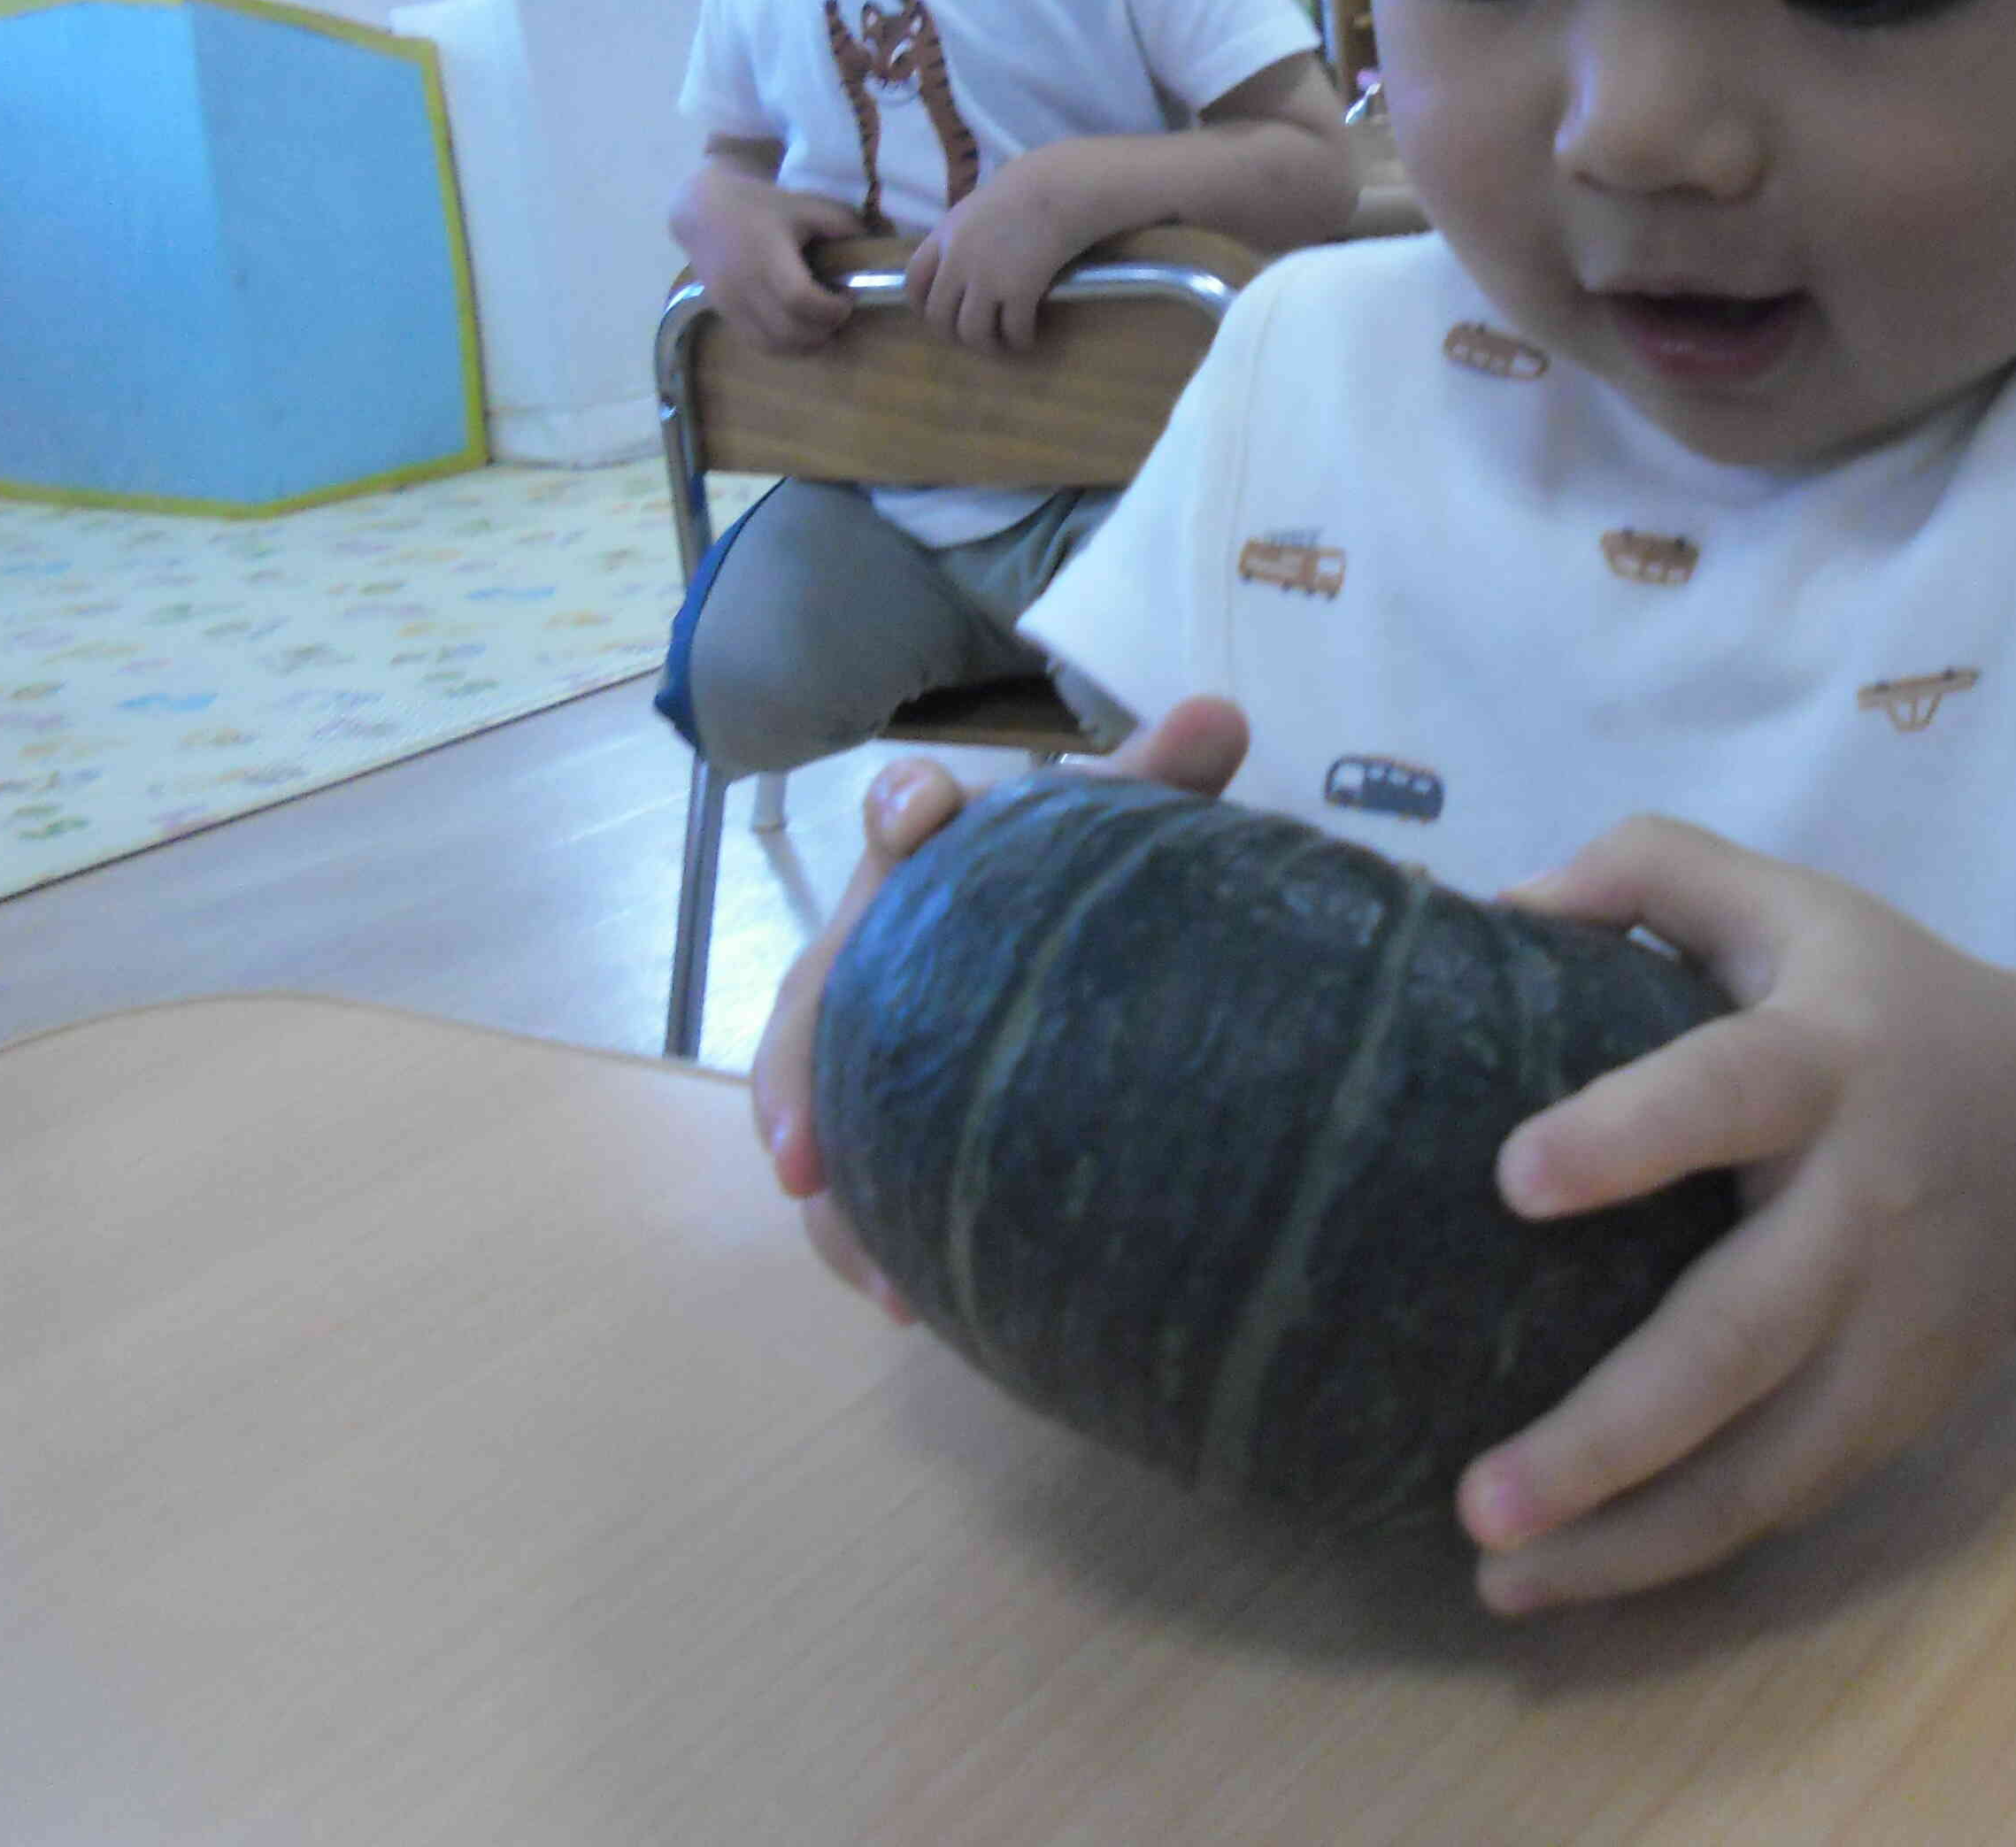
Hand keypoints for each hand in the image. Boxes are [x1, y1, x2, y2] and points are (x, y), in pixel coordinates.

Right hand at [692, 170, 861, 353]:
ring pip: (774, 346)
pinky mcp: (725, 314)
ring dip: (806, 343)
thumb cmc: (760, 205)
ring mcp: (731, 304)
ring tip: (821, 322)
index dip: (831, 308)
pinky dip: (785, 346)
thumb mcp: (804, 205)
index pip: (800, 300)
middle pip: (790, 331)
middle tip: (838, 310)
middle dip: (825, 329)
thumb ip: (839, 224)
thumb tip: (870, 246)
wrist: (704, 210)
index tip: (847, 296)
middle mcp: (745, 286)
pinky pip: (759, 345)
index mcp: (767, 256)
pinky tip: (799, 328)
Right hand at [750, 697, 1252, 1315]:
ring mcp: (860, 1037)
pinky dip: (863, 1236)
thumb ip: (1158, 783)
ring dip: (831, 1190)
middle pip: (815, 996)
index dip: (905, 810)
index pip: (903, 812)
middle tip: (801, 1156)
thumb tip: (1219, 713)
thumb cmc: (1067, 881)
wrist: (1050, 952)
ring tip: (871, 1270)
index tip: (916, 817)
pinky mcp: (874, 1115)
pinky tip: (905, 1302)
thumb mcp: (1111, 834)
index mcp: (928, 853)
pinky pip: (847, 1177)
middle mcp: (875, 943)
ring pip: (813, 1104)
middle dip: (797, 1076)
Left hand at [904, 149, 1101, 352]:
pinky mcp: (1019, 291)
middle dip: (953, 334)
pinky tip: (1027, 338)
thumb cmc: (1028, 187)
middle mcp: (957, 261)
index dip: (921, 305)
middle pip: (939, 315)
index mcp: (944, 235)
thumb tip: (966, 260)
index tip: (936, 315)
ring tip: (1001, 344)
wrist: (1062, 187)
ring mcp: (987, 278)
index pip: (913, 281)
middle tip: (974, 335)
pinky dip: (1019, 341)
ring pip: (972, 332)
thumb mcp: (979, 206)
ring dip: (986, 345)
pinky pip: (1012, 330)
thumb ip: (965, 235)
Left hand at [1455, 817, 2015, 1615]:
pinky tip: (1567, 1581)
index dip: (1629, 1133)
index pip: (1729, 1091)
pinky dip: (1680, 1553)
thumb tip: (1502, 907)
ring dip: (1633, 1536)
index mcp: (1831, 1061)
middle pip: (1744, 1334)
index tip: (1513, 1175)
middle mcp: (1871, 1208)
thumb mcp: (1786, 903)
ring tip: (1499, 1574)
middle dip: (1612, 1429)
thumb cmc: (1879, 1003)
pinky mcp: (1902, 1412)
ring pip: (1770, 1463)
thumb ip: (1650, 870)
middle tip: (1481, 1495)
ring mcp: (1898, 1331)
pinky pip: (1788, 1500)